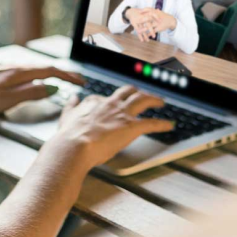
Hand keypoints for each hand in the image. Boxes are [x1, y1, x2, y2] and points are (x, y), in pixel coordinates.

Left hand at [0, 65, 84, 116]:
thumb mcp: (7, 100)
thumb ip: (30, 93)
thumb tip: (53, 88)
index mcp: (19, 73)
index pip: (51, 71)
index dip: (68, 76)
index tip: (82, 82)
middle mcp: (15, 68)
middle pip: (45, 68)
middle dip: (64, 74)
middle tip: (78, 82)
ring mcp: (7, 70)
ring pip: (36, 70)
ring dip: (52, 75)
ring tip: (63, 82)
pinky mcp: (0, 75)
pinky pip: (27, 74)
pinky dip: (39, 77)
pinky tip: (37, 83)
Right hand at [45, 86, 174, 169]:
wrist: (75, 145)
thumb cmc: (70, 136)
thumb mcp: (66, 117)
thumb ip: (71, 106)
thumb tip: (73, 97)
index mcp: (95, 102)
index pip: (105, 98)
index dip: (111, 100)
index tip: (114, 103)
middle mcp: (110, 104)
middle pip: (128, 91)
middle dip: (136, 91)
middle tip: (142, 94)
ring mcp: (122, 114)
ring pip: (143, 99)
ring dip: (154, 99)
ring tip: (161, 102)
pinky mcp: (132, 126)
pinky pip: (152, 123)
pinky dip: (162, 123)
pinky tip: (169, 124)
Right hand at [125, 8, 155, 41]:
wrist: (132, 12)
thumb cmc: (141, 13)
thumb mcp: (146, 11)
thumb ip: (152, 12)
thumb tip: (158, 10)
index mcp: (145, 13)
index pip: (152, 15)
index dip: (156, 17)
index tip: (160, 22)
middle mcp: (141, 17)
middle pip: (147, 25)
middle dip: (151, 31)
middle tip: (154, 36)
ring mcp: (137, 21)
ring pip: (142, 29)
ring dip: (145, 35)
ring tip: (148, 41)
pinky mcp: (134, 24)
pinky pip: (137, 30)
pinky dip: (140, 36)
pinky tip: (142, 40)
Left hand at [131, 10, 176, 41]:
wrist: (171, 20)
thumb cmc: (162, 16)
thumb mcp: (157, 12)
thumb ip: (150, 11)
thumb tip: (141, 10)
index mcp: (155, 12)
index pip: (148, 10)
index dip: (143, 11)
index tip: (138, 12)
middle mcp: (156, 17)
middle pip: (148, 18)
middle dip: (142, 20)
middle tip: (136, 21)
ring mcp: (157, 23)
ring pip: (149, 26)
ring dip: (143, 29)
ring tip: (138, 31)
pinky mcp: (159, 28)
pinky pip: (152, 31)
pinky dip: (148, 34)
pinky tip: (144, 36)